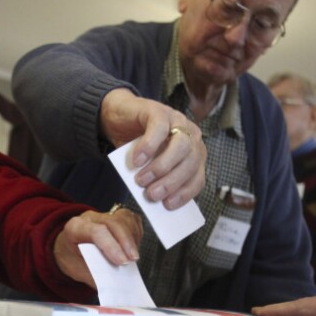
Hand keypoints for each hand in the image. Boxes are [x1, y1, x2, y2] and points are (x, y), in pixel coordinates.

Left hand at [53, 207, 142, 287]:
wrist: (70, 249)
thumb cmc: (74, 259)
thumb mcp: (79, 271)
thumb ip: (95, 275)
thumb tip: (114, 283)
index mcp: (75, 228)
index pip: (97, 232)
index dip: (112, 246)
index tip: (123, 262)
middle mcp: (90, 218)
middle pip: (114, 223)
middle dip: (127, 242)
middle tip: (133, 260)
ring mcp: (104, 215)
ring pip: (125, 219)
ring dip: (132, 238)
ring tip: (133, 256)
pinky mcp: (115, 216)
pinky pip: (131, 220)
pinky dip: (135, 233)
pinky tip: (133, 247)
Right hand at [99, 88, 205, 208]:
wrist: (118, 120)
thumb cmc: (136, 148)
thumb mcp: (149, 168)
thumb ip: (156, 180)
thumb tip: (156, 198)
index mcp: (193, 154)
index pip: (198, 176)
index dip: (185, 192)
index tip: (168, 205)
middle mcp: (190, 137)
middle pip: (191, 161)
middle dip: (172, 181)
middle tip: (152, 194)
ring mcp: (177, 121)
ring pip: (181, 145)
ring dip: (162, 166)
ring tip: (142, 180)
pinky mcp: (159, 110)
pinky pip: (159, 128)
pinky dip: (149, 146)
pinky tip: (138, 159)